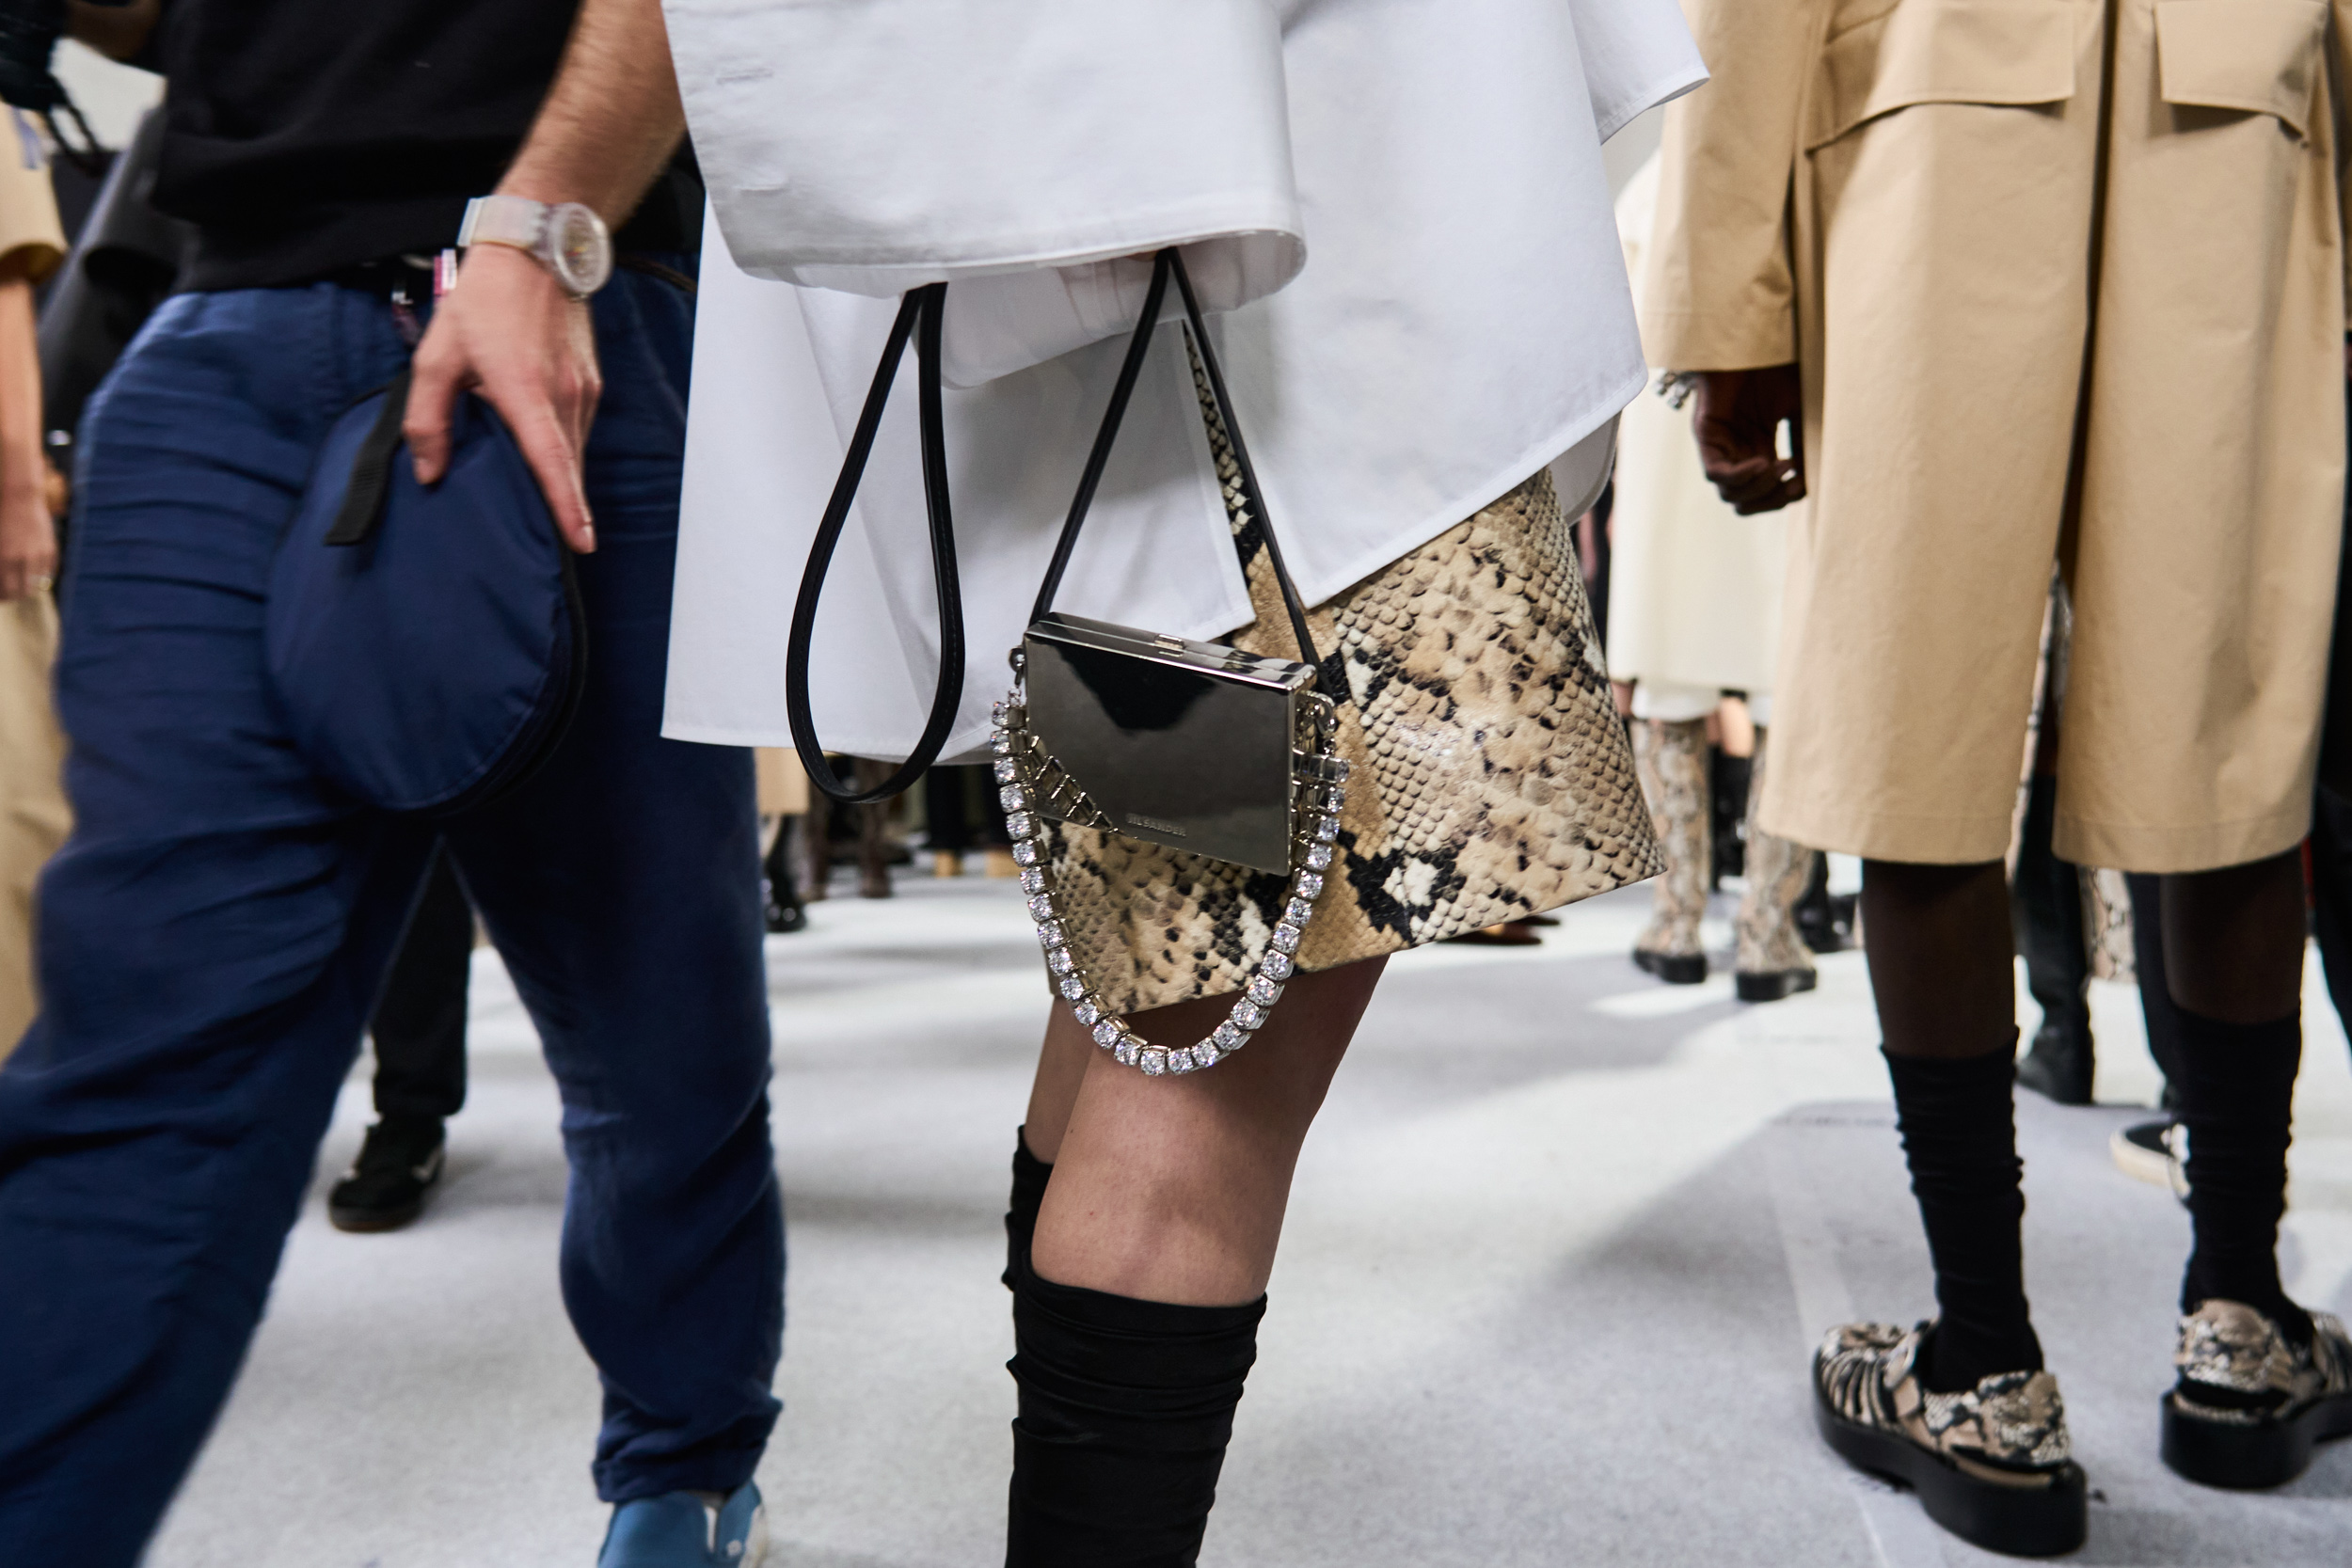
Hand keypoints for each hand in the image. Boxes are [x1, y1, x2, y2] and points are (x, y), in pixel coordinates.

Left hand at [0, 478, 54, 600]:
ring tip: (22, 584)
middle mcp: (21, 560)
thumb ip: (1, 564)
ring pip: (36, 585)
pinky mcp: (50, 550)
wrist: (20, 498)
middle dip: (15, 595)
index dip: (3, 597)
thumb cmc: (1, 519)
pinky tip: (32, 571)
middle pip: (21, 592)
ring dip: (28, 587)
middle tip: (10, 593)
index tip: (2, 597)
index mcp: (3, 559)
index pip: (5, 591)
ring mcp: (38, 556)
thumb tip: (4, 580)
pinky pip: (46, 572)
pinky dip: (39, 575)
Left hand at [405, 243, 600, 551]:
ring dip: (558, 474)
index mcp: (524, 391)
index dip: (566, 505)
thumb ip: (426, 418)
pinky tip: (542, 449)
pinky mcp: (592, 383)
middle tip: (547, 539)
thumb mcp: (437, 355)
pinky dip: (563, 448)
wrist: (536, 252)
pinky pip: (578, 430)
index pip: (551, 461)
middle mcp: (564, 395)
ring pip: (574, 450)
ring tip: (539, 497)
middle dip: (560, 505)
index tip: (581, 543)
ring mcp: (584, 389)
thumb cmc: (484, 300)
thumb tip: (429, 471)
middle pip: (566, 467)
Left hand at [1691, 365, 1804, 514]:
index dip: (1785, 497)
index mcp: (1761, 449)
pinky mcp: (1706, 436)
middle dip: (1771, 500)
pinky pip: (1716, 474)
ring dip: (1759, 489)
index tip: (1804, 484)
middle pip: (1745, 503)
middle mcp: (1738, 452)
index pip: (1767, 493)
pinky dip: (1740, 477)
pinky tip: (1762, 463)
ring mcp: (1720, 446)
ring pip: (1730, 494)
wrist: (1755, 341)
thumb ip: (1807, 443)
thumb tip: (1814, 480)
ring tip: (1780, 467)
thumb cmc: (1779, 369)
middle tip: (1791, 482)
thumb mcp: (1803, 410)